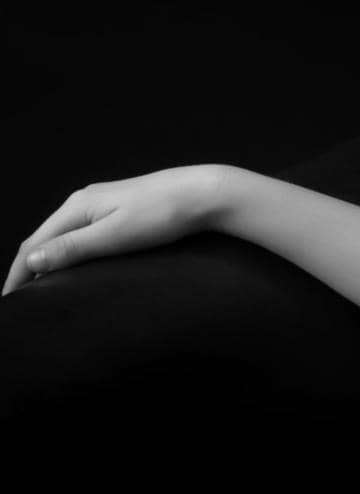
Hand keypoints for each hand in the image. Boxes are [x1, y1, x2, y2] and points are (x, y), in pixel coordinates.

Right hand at [3, 164, 230, 297]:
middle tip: (19, 297)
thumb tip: (34, 260)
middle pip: (44, 238)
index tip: (9, 300)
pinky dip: (69, 250)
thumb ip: (74, 248)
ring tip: (39, 285)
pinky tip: (76, 264)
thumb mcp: (115, 235)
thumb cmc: (165, 213)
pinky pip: (82, 232)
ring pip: (62, 234)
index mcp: (77, 207)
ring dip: (47, 259)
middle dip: (27, 267)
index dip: (18, 273)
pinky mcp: (122, 209)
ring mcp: (104, 203)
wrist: (206, 193)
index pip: (34, 245)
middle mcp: (85, 202)